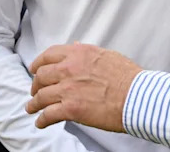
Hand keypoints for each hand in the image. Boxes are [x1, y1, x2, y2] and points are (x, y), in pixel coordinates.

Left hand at [27, 43, 142, 132]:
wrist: (137, 96)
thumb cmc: (128, 77)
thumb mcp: (106, 55)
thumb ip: (87, 52)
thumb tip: (75, 46)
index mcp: (78, 53)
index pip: (49, 55)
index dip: (38, 63)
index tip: (35, 69)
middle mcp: (69, 69)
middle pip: (41, 76)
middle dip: (35, 85)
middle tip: (35, 90)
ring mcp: (68, 89)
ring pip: (41, 96)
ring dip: (34, 104)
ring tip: (32, 108)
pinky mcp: (70, 109)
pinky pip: (48, 115)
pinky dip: (42, 120)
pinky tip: (40, 122)